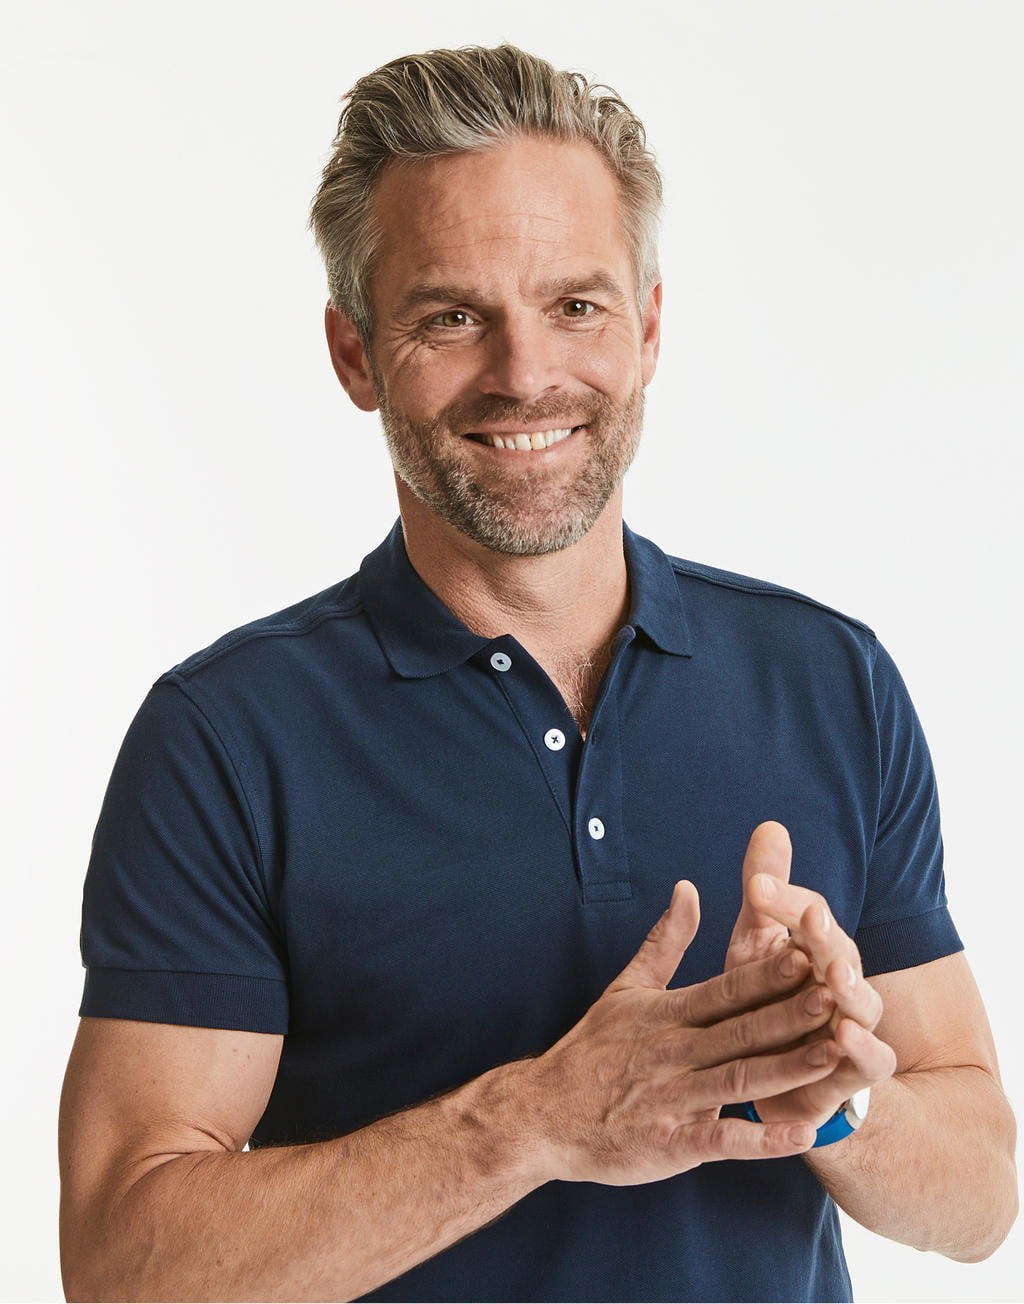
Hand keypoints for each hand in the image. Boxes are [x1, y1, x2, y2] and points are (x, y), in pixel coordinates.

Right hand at [523, 879, 842, 1185]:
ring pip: (738, 1080)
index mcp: (666, 1013)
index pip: (725, 989)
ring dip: (788, 1069)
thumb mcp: (625, 987)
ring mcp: (671, 1099)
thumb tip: (689, 888)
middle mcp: (672, 1052)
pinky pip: (721, 1143)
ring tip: (835, 1055)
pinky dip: (760, 1140)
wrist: (541, 1114)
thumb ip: (664, 940)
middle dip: (791, 1013)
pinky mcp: (669, 1144)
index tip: (809, 953)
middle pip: (740, 1030)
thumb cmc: (590, 1050)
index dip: (768, 973)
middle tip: (838, 994)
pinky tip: (801, 1134)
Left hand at [725, 822, 896, 1127]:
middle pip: (839, 951)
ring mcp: (853, 1026)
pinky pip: (870, 1062)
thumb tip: (771, 825)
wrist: (783, 1080)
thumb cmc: (768, 1002)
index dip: (785, 899)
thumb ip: (766, 893)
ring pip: (861, 1003)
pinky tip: (843, 1034)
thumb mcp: (756, 945)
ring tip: (833, 971)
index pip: (807, 914)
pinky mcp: (855, 1073)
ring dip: (849, 987)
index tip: (756, 885)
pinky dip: (862, 1050)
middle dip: (824, 935)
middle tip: (811, 917)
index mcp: (816, 948)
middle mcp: (841, 981)